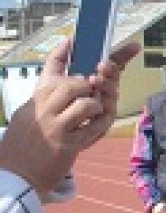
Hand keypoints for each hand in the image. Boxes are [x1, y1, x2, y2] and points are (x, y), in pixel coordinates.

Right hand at [0, 38, 135, 196]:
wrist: (15, 172)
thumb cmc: (27, 138)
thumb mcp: (33, 109)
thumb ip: (51, 89)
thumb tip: (66, 61)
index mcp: (37, 96)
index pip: (53, 66)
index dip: (65, 50)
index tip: (74, 39)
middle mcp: (44, 108)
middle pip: (75, 83)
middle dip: (92, 85)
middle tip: (95, 90)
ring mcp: (56, 126)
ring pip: (86, 104)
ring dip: (97, 106)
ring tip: (93, 112)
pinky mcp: (68, 145)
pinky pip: (95, 128)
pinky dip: (102, 124)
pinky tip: (97, 125)